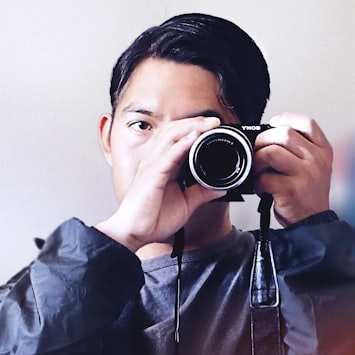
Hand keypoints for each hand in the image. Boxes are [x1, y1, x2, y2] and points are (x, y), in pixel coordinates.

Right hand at [96, 117, 225, 252]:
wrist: (134, 233)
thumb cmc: (151, 219)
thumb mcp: (186, 204)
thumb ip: (201, 193)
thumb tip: (220, 188)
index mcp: (163, 166)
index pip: (178, 139)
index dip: (195, 130)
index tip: (215, 128)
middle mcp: (156, 161)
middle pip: (174, 131)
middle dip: (195, 122)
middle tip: (215, 121)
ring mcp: (152, 166)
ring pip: (170, 136)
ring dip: (191, 127)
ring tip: (208, 124)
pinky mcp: (152, 175)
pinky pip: (168, 154)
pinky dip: (182, 144)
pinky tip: (194, 138)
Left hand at [254, 113, 332, 225]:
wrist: (313, 222)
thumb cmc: (308, 194)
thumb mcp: (315, 166)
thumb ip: (300, 148)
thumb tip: (270, 133)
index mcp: (324, 151)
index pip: (307, 123)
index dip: (287, 118)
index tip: (274, 124)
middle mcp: (317, 160)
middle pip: (284, 134)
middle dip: (264, 140)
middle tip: (259, 151)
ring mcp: (305, 174)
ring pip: (271, 152)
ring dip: (258, 160)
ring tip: (260, 170)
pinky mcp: (291, 189)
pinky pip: (265, 177)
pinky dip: (258, 183)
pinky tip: (263, 188)